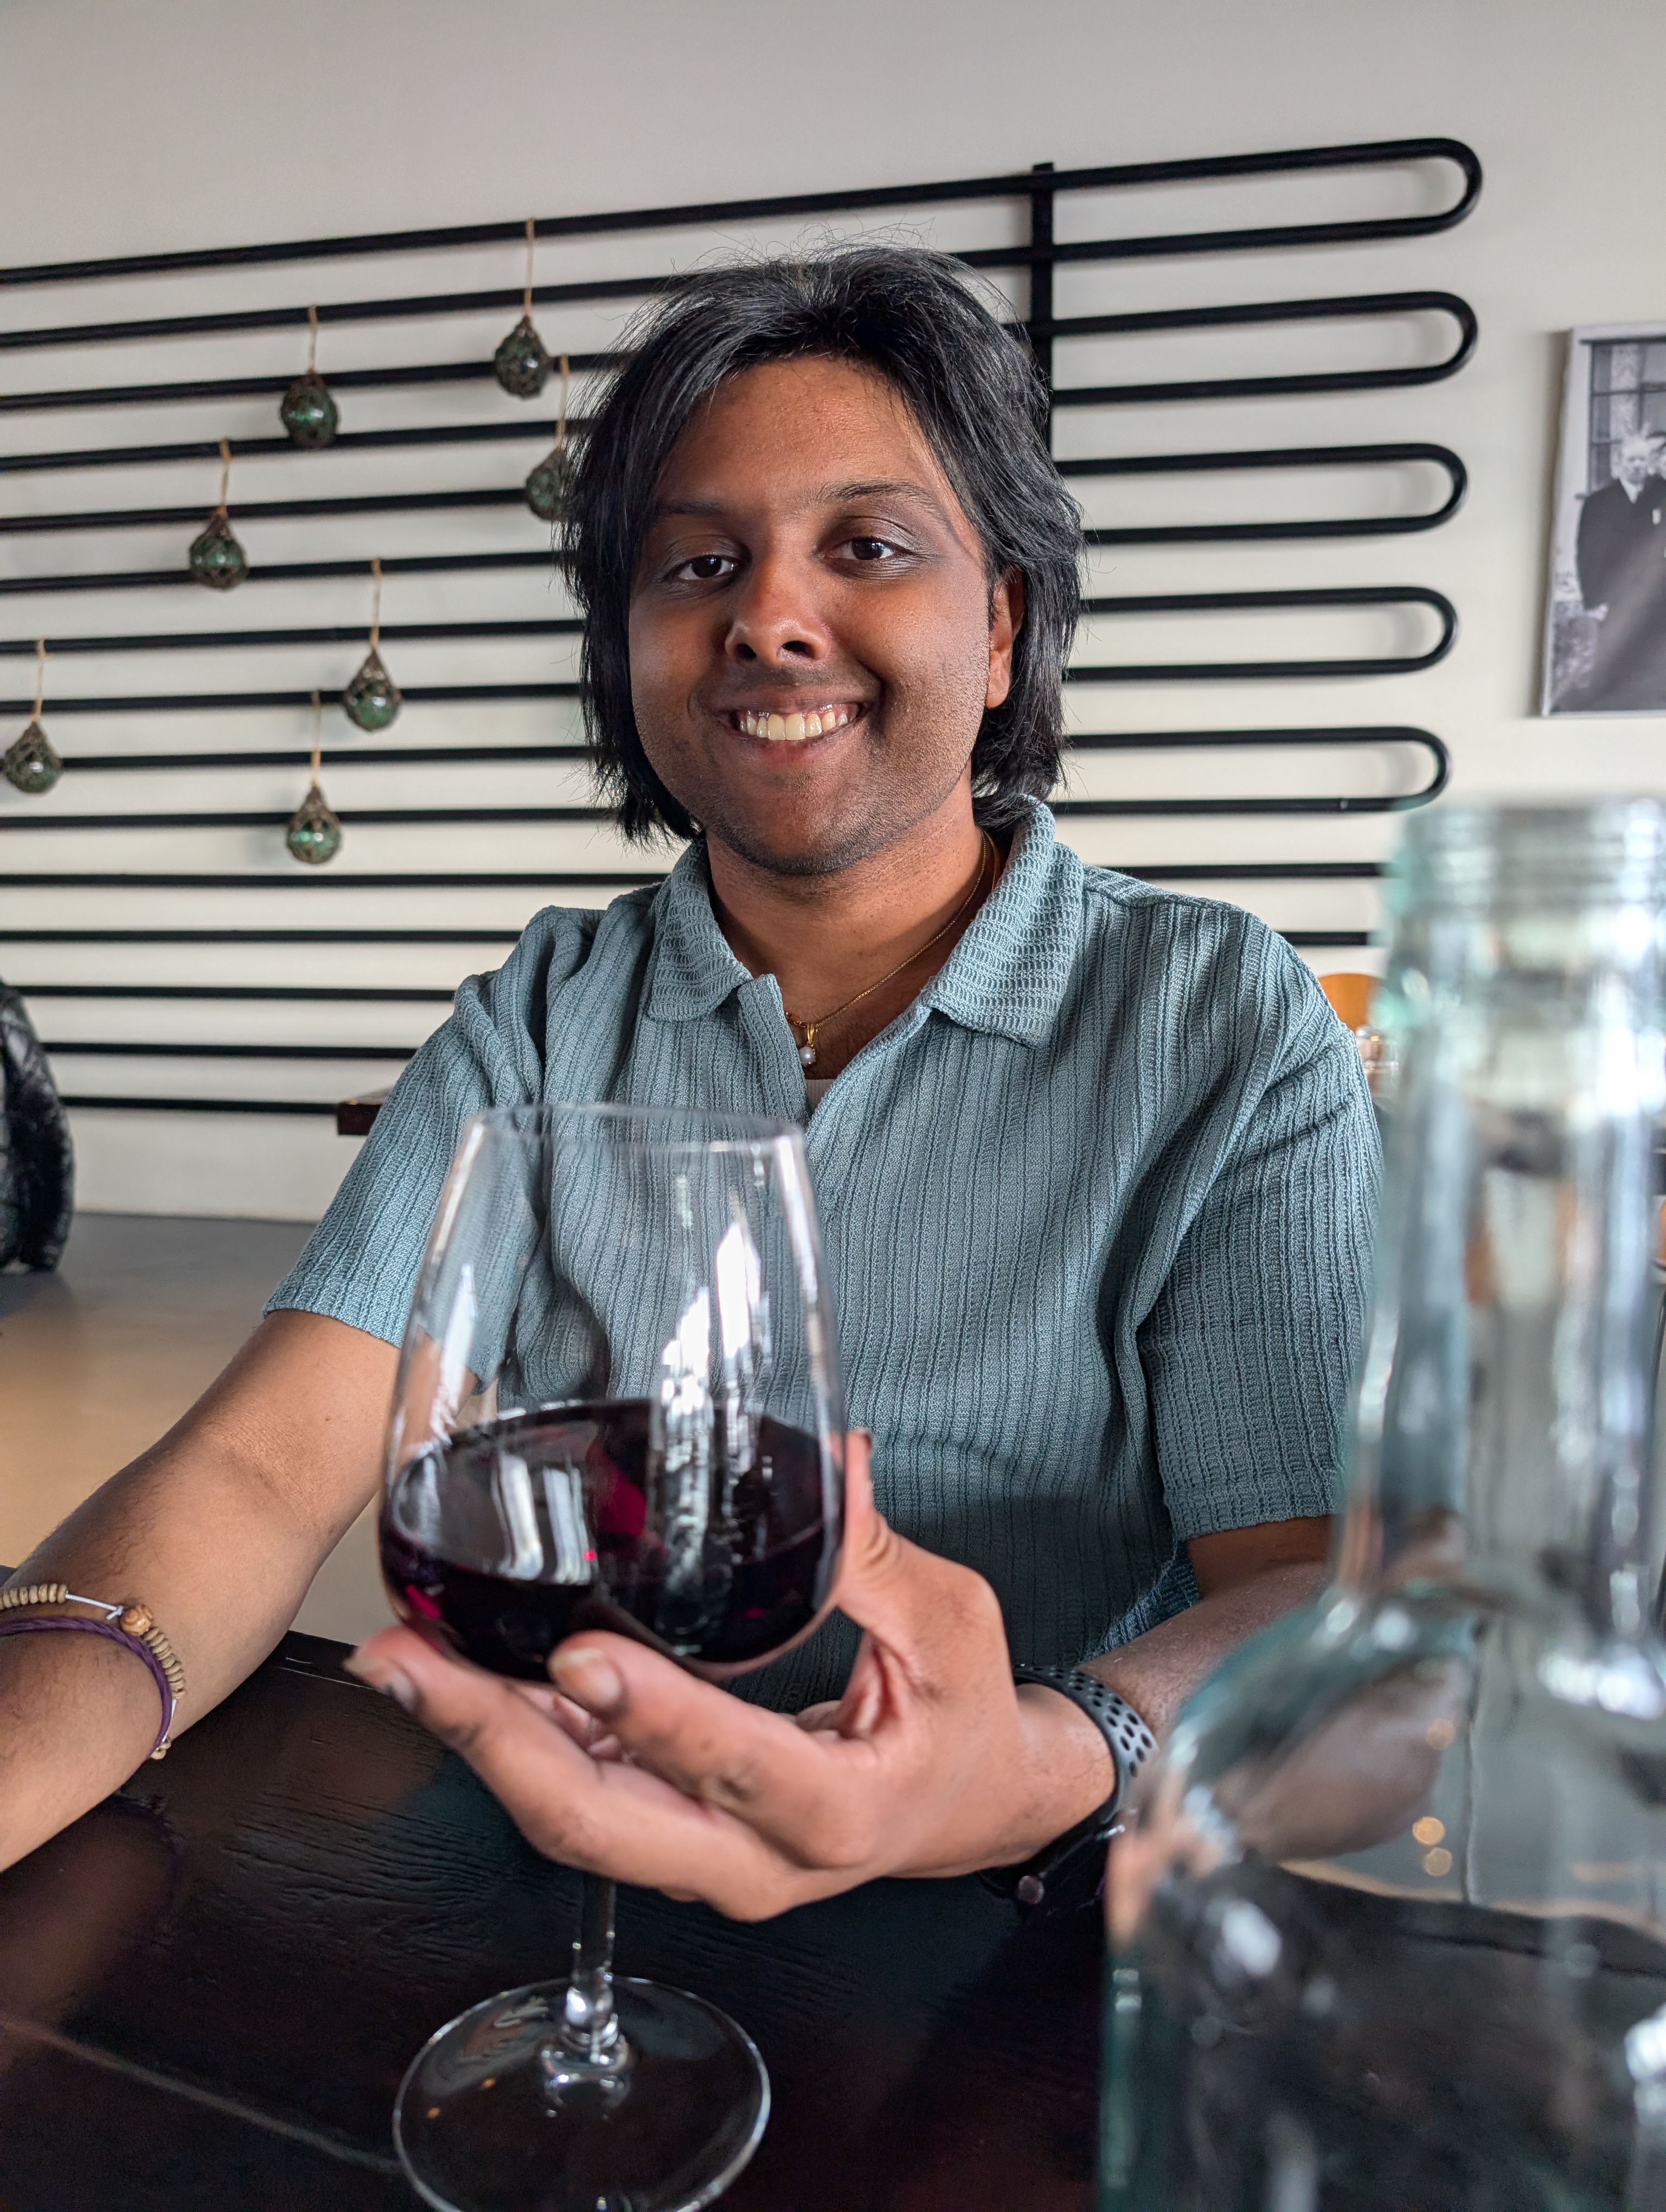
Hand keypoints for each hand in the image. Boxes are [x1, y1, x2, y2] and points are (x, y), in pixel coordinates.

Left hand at [346, 1437, 1112, 1919]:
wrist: (973, 1804)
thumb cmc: (964, 1718)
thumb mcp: (950, 1625)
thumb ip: (876, 1552)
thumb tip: (835, 1459)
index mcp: (839, 1812)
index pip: (732, 1769)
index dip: (652, 1717)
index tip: (578, 1657)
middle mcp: (756, 1863)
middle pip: (602, 1824)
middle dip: (493, 1743)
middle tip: (409, 1664)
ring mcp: (703, 1864)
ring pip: (570, 1819)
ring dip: (476, 1739)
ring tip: (398, 1659)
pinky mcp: (671, 1838)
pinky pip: (576, 1798)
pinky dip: (507, 1739)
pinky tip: (451, 1677)